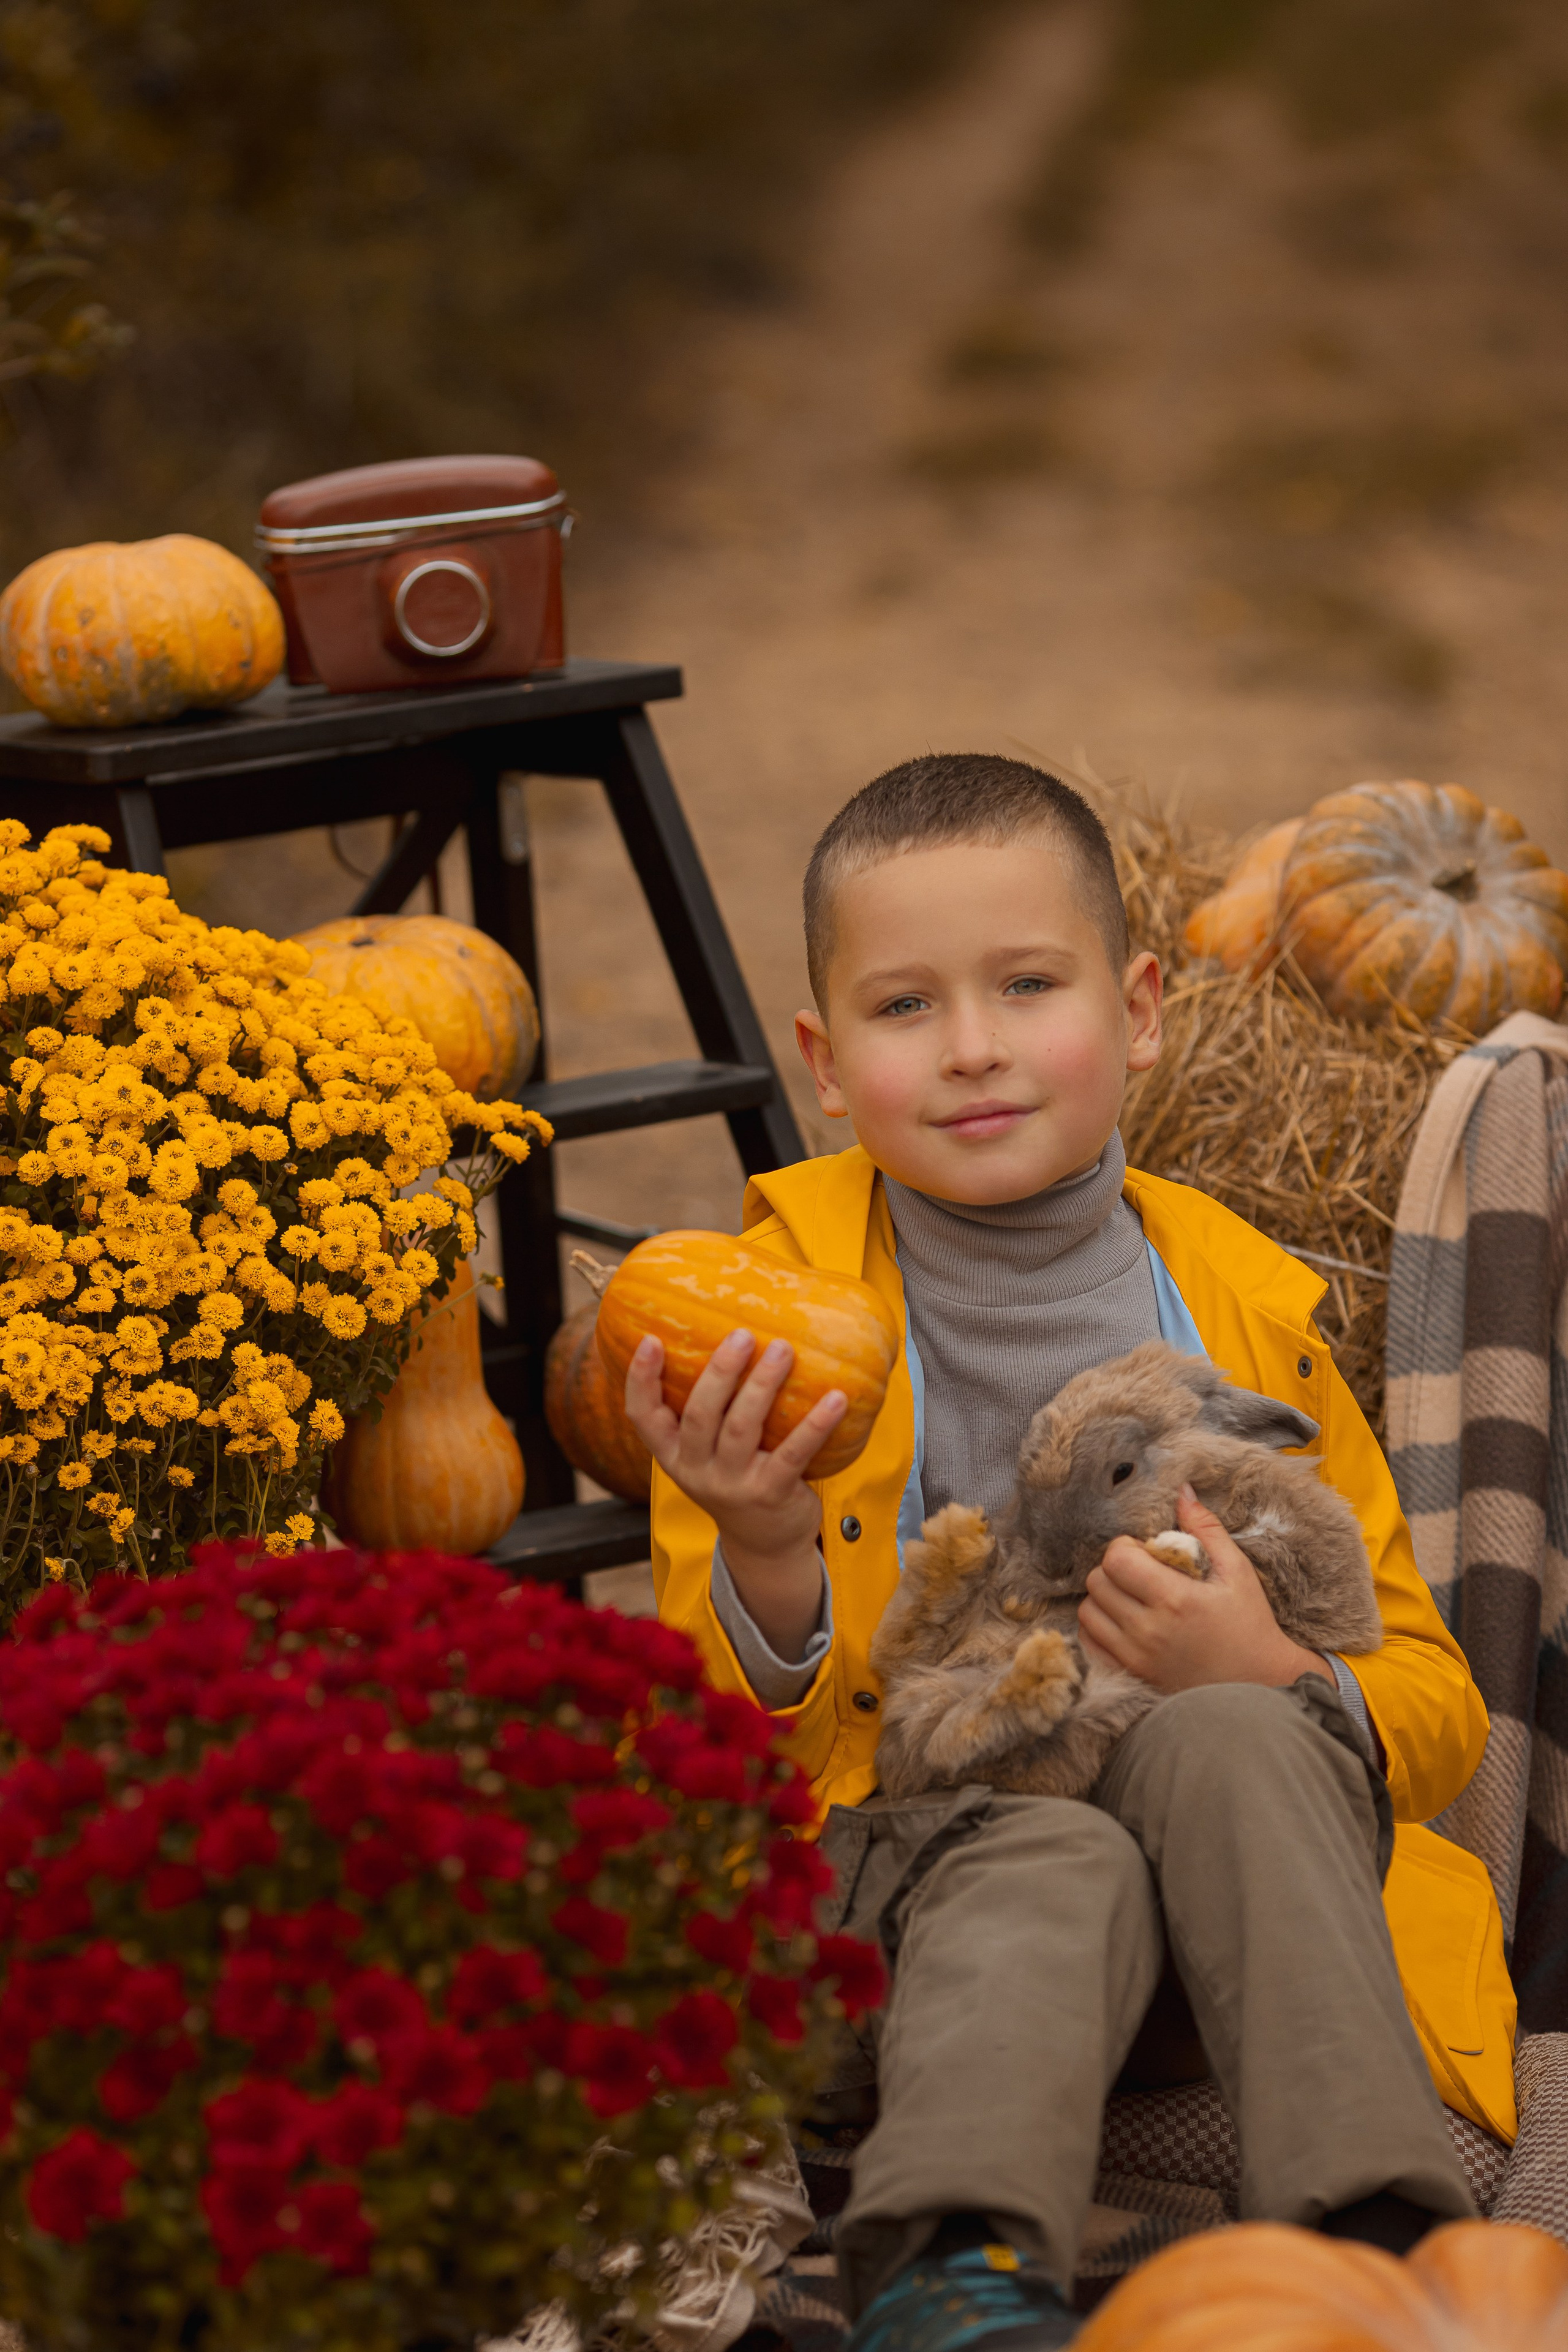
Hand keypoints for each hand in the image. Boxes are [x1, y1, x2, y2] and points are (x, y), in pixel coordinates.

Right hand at [624, 1328, 846, 1663]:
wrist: (765, 1546)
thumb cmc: (736, 1481)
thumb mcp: (707, 1455)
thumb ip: (707, 1413)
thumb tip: (729, 1339)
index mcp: (674, 1456)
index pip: (643, 1417)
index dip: (641, 1379)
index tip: (651, 1340)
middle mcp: (697, 1471)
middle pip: (700, 1415)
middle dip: (720, 1372)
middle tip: (742, 1336)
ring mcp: (733, 1485)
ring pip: (742, 1428)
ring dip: (762, 1385)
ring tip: (782, 1350)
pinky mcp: (771, 1493)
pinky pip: (793, 1453)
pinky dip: (816, 1424)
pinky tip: (836, 1398)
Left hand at [1077, 1486, 1332, 1693]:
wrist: (1258, 1684)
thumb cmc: (1249, 1623)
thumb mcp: (1236, 1570)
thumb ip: (1205, 1528)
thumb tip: (1181, 1491)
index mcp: (1175, 1599)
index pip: (1116, 1558)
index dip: (1125, 1547)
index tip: (1144, 1551)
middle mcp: (1149, 1630)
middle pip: (1097, 1582)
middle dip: (1113, 1569)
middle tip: (1139, 1573)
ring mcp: (1136, 1657)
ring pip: (1086, 1612)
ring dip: (1103, 1597)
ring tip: (1131, 1596)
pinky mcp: (1130, 1675)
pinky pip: (1089, 1643)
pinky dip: (1098, 1627)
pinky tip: (1123, 1621)